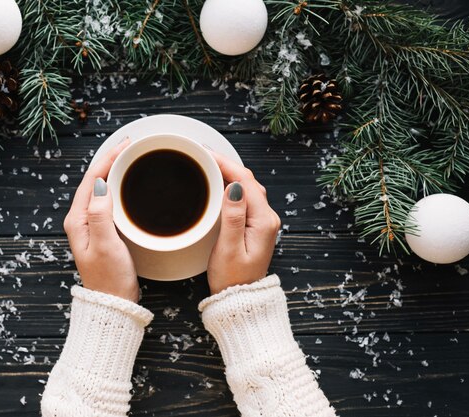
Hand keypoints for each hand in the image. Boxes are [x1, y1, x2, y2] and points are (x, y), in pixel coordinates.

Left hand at [63, 138, 138, 301]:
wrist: (113, 303)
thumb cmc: (109, 278)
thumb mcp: (105, 245)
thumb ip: (101, 214)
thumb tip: (100, 184)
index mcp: (78, 219)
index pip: (91, 179)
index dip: (108, 158)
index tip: (127, 145)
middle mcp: (81, 219)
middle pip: (94, 180)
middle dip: (112, 159)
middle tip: (132, 145)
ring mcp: (91, 225)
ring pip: (102, 188)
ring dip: (115, 171)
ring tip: (132, 157)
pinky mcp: (103, 231)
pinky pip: (109, 200)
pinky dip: (120, 186)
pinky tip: (131, 184)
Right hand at [207, 152, 280, 294]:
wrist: (240, 300)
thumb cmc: (232, 279)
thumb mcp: (229, 249)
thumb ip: (233, 217)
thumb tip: (235, 187)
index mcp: (263, 221)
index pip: (245, 181)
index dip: (225, 163)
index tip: (205, 153)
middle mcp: (266, 217)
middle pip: (247, 180)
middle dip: (226, 163)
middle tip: (201, 153)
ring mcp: (262, 221)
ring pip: (246, 187)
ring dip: (228, 172)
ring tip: (206, 163)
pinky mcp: (254, 225)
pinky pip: (244, 197)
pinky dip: (230, 185)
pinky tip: (217, 182)